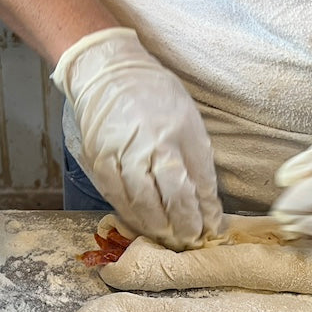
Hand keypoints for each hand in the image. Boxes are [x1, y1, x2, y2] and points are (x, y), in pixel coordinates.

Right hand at [52, 28, 222, 250]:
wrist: (107, 70)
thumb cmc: (154, 94)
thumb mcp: (187, 118)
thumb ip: (197, 159)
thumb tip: (207, 202)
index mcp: (181, 129)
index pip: (200, 180)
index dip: (206, 210)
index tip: (212, 229)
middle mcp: (154, 141)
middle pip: (173, 195)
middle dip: (184, 224)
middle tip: (189, 240)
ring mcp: (125, 151)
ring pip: (143, 201)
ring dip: (157, 226)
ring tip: (167, 238)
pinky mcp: (100, 157)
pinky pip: (116, 195)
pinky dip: (130, 214)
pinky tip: (140, 224)